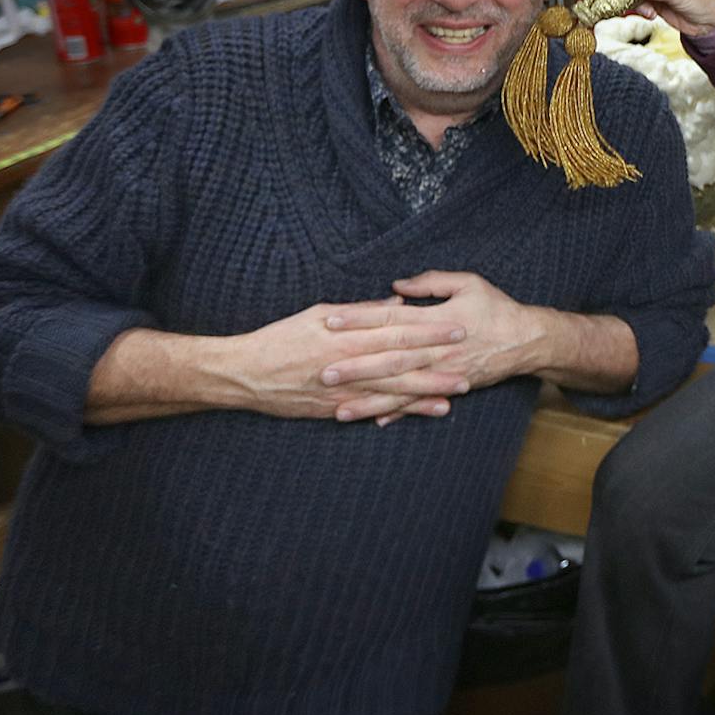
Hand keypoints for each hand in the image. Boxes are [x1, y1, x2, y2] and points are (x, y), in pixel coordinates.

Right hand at [214, 302, 472, 423]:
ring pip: (393, 390)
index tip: (457, 326)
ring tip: (458, 390)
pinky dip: (401, 411)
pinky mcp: (335, 409)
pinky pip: (375, 410)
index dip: (429, 329)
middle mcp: (348, 364)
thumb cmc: (281, 338)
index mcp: (346, 336)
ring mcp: (343, 390)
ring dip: (427, 390)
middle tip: (470, 358)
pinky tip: (423, 412)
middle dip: (438, 360)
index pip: (396, 330)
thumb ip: (361, 311)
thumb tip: (397, 303)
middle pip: (401, 361)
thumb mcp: (319, 314)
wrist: (244, 374)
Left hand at [321, 271, 549, 421]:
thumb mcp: (468, 283)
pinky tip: (373, 420)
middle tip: (322, 372)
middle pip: (388, 359)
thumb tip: (395, 287)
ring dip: (369, 399)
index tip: (330, 320)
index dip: (359, 319)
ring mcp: (442, 373)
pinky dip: (397, 412)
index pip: (390, 319)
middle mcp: (435, 350)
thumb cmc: (496, 308)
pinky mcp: (449, 388)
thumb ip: (431, 282)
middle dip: (354, 366)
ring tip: (338, 408)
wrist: (527, 341)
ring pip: (400, 389)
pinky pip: (419, 403)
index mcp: (435, 320)